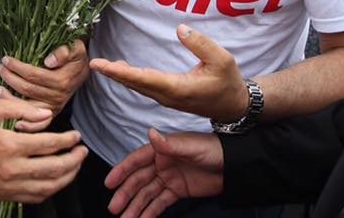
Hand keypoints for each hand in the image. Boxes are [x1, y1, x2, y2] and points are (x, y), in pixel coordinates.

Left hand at [0, 39, 88, 126]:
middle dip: (10, 79)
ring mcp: (54, 107)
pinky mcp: (51, 113)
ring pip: (28, 107)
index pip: (34, 75)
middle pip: (28, 89)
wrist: (83, 69)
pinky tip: (11, 119)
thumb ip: (64, 52)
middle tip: (0, 69)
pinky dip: (24, 124)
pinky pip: (36, 123)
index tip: (5, 59)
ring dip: (10, 99)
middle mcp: (58, 96)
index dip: (18, 67)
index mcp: (62, 80)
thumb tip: (49, 61)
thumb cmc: (75, 56)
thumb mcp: (75, 48)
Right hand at [0, 97, 87, 202]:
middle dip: (74, 160)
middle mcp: (11, 169)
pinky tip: (58, 180)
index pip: (48, 145)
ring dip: (67, 177)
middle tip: (82, 151)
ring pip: (48, 187)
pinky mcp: (6, 195)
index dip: (67, 140)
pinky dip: (51, 190)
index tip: (76, 136)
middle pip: (54, 168)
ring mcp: (9, 186)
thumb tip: (47, 114)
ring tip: (75, 165)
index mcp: (8, 145)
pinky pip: (35, 197)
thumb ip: (20, 107)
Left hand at [90, 25, 247, 121]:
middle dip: (114, 74)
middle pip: (135, 84)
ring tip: (102, 65)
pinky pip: (143, 87)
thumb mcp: (222, 59)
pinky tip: (120, 70)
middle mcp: (168, 96)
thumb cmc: (228, 81)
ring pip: (138, 87)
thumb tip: (180, 29)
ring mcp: (167, 98)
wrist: (234, 105)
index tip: (104, 66)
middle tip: (94, 64)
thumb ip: (201, 44)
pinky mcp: (168, 96)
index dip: (123, 72)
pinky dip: (129, 78)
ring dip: (119, 76)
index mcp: (179, 88)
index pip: (145, 79)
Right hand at [106, 128, 223, 217]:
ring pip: (147, 194)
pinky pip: (160, 203)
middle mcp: (162, 163)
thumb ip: (169, 144)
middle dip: (125, 194)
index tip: (109, 183)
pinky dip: (150, 212)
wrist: (233, 165)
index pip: (136, 161)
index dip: (121, 171)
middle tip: (114, 208)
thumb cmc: (213, 149)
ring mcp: (168, 178)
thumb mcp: (191, 146)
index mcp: (162, 150)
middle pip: (138, 180)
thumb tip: (151, 133)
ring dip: (135, 206)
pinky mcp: (177, 191)